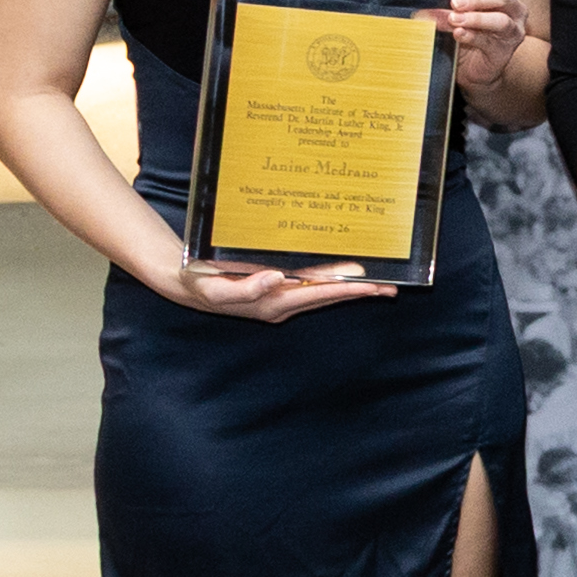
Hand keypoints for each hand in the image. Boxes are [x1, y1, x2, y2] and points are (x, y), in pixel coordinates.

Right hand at [160, 259, 396, 321]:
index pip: (319, 294)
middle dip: (359, 291)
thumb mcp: (215, 289)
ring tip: (378, 281)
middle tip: (393, 286)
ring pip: (323, 289)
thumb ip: (245, 288)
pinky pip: (310, 282)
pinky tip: (343, 272)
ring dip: (349, 286)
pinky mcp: (277, 286)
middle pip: (328, 295)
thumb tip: (278, 278)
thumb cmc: (201, 285)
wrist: (184, 283)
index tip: (372, 285)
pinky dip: (330, 277)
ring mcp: (281, 295)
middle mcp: (282, 301)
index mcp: (273, 303)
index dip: (347, 289)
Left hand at [432, 0, 532, 88]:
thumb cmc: (471, 36)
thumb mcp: (458, 18)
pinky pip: (490, 42)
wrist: (476, 67)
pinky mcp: (505, 51)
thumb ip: (447, 12)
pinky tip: (459, 34)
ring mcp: (513, 31)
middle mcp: (514, 10)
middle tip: (454, 3)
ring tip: (454, 19)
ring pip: (500, 20)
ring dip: (475, 18)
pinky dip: (472, 37)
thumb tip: (426, 10)